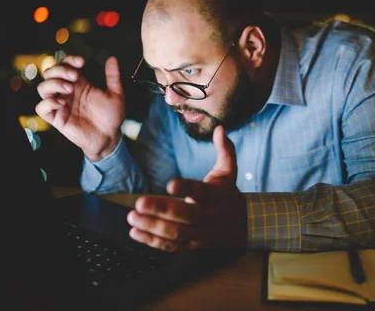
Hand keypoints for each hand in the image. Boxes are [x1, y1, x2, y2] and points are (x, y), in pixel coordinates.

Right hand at [35, 55, 125, 160]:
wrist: (110, 137)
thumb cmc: (111, 117)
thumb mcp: (116, 94)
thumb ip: (113, 76)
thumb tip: (112, 58)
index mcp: (79, 84)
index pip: (65, 65)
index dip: (69, 60)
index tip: (82, 62)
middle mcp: (67, 92)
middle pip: (50, 73)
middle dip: (60, 70)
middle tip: (75, 75)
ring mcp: (60, 105)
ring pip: (42, 88)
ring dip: (53, 84)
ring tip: (69, 88)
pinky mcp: (57, 119)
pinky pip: (41, 108)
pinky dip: (47, 103)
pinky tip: (61, 103)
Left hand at [127, 126, 246, 251]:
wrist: (242, 226)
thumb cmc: (227, 194)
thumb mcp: (229, 171)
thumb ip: (224, 150)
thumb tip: (220, 128)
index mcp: (215, 196)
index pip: (201, 191)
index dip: (186, 188)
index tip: (170, 184)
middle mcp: (208, 216)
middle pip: (185, 215)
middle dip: (161, 210)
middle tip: (139, 203)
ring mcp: (200, 233)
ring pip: (177, 233)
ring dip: (153, 226)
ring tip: (132, 217)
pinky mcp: (192, 246)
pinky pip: (172, 246)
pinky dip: (153, 241)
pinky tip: (135, 232)